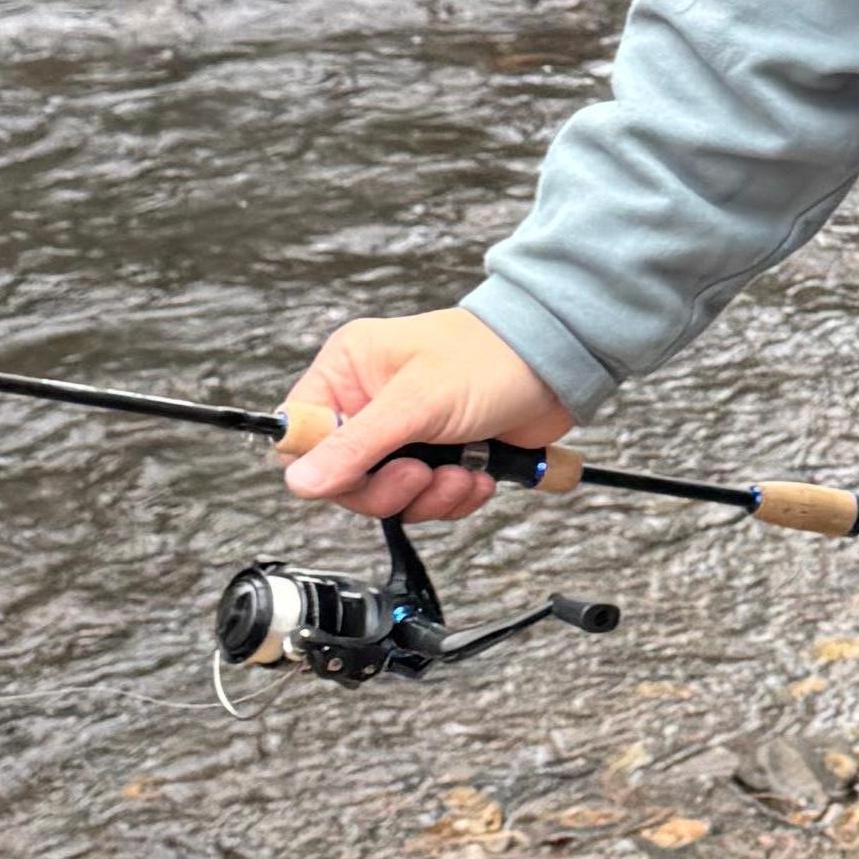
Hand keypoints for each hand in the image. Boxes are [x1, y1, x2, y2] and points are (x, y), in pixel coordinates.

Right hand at [278, 308, 577, 523]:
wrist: (558, 365)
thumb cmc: (491, 359)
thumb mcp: (417, 403)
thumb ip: (356, 446)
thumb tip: (300, 482)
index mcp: (348, 370)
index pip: (302, 434)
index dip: (324, 465)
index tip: (359, 473)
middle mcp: (369, 400)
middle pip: (343, 477)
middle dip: (389, 488)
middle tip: (422, 472)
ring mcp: (404, 432)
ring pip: (386, 495)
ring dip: (429, 496)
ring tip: (462, 472)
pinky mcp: (438, 455)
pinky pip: (424, 499)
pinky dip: (453, 497)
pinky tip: (478, 475)